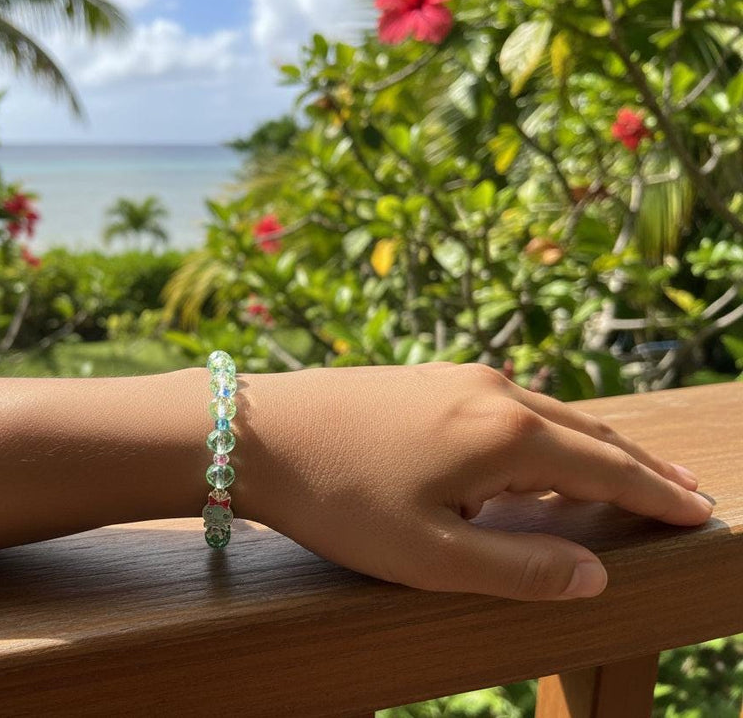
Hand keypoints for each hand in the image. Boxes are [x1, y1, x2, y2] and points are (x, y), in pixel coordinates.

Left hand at [237, 363, 711, 600]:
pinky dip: (544, 433)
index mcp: (508, 435)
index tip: (700, 514)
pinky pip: (508, 405)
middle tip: (683, 495)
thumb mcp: (431, 555)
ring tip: (622, 478)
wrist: (254, 429)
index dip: (658, 497)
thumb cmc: (338, 498)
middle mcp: (494, 392)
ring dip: (591, 448)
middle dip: (638, 468)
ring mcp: (457, 378)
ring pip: (548, 415)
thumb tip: (596, 575)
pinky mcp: (426, 378)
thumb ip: (521, 568)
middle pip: (588, 433)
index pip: (608, 470)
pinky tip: (538, 452)